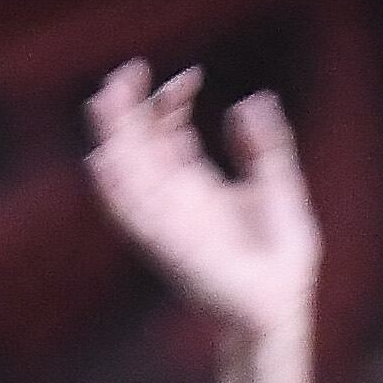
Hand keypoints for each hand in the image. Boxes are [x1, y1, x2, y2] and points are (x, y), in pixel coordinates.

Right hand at [85, 62, 318, 341]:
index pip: (167, 133)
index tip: (191, 76)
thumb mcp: (278, 188)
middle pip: (138, 148)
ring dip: (112, 139)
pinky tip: (102, 162)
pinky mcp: (169, 252)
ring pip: (128, 175)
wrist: (281, 312)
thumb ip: (265, 148)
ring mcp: (169, 226)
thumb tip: (251, 101)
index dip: (170, 101)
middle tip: (126, 71)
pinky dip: (115, 193)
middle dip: (128, 111)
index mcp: (197, 186)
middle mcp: (175, 202)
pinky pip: (133, 220)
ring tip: (103, 101)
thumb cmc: (280, 259)